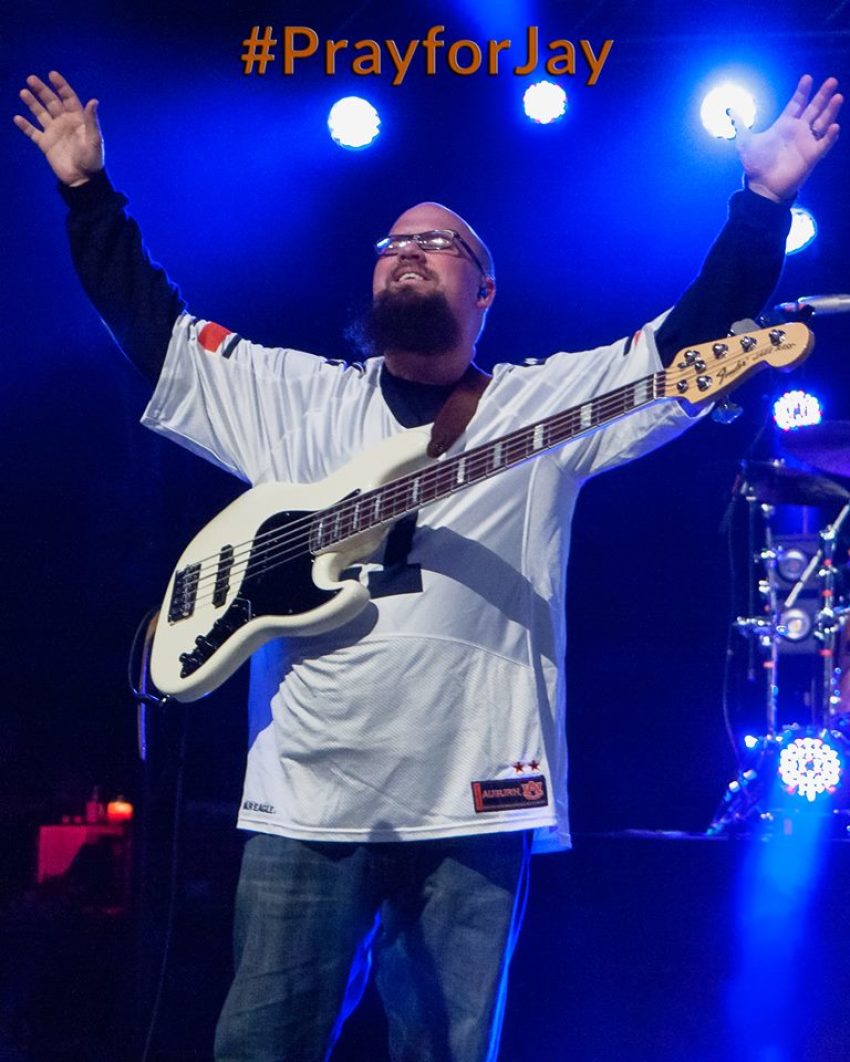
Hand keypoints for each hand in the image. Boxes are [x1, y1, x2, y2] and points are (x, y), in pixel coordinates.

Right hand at [13, 71, 103, 186]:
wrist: (83, 180)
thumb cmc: (92, 160)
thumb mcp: (94, 140)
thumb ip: (91, 120)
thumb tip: (94, 100)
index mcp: (77, 119)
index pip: (68, 98)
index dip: (61, 86)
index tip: (52, 75)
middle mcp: (64, 122)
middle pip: (51, 102)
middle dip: (42, 90)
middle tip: (31, 79)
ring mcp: (54, 132)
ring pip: (40, 113)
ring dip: (32, 103)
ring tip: (23, 92)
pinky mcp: (45, 144)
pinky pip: (33, 132)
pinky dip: (25, 126)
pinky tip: (17, 118)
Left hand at [730, 75, 841, 201]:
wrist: (761, 186)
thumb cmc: (755, 164)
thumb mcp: (745, 142)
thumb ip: (741, 124)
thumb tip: (730, 109)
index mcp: (784, 125)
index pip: (796, 103)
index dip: (802, 91)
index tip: (807, 78)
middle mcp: (798, 131)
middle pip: (814, 109)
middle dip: (822, 95)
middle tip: (831, 81)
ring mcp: (806, 142)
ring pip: (823, 122)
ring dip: (831, 110)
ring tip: (838, 97)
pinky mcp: (812, 156)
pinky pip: (824, 144)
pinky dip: (830, 136)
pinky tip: (834, 127)